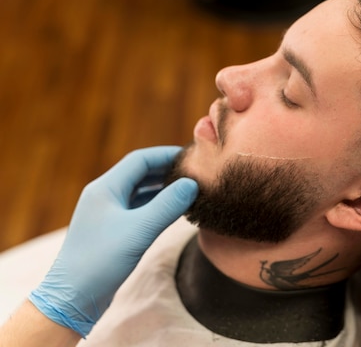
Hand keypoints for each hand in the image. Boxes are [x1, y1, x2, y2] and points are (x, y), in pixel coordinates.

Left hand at [28, 146, 197, 336]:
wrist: (73, 298)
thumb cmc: (102, 260)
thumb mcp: (140, 230)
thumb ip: (168, 205)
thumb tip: (192, 184)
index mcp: (105, 188)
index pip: (140, 160)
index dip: (166, 155)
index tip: (191, 158)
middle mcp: (104, 195)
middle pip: (139, 173)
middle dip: (166, 171)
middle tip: (194, 173)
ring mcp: (106, 213)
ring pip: (139, 192)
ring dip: (162, 189)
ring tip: (188, 190)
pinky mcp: (111, 230)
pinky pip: (137, 209)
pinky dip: (156, 206)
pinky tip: (173, 212)